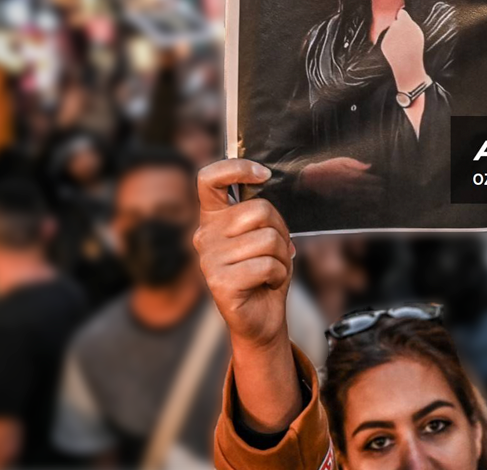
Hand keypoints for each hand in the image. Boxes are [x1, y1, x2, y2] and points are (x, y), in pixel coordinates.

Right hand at [194, 159, 293, 351]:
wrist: (261, 318)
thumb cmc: (264, 272)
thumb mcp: (264, 234)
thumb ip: (259, 212)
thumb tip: (264, 182)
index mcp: (214, 218)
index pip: (209, 178)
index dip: (236, 167)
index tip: (263, 174)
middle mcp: (205, 235)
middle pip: (259, 209)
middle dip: (281, 230)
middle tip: (278, 251)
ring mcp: (209, 259)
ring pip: (267, 239)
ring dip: (282, 256)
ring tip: (271, 270)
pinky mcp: (219, 283)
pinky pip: (266, 265)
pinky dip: (278, 274)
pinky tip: (267, 283)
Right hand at [298, 157, 384, 202]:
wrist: (311, 177)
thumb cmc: (328, 166)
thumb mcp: (341, 160)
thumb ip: (356, 164)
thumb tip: (369, 166)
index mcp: (346, 173)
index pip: (363, 178)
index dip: (373, 180)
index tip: (381, 182)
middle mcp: (344, 183)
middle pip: (361, 188)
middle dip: (372, 190)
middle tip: (382, 192)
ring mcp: (340, 192)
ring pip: (356, 196)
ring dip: (367, 197)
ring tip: (376, 200)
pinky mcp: (336, 198)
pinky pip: (349, 201)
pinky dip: (357, 204)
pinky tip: (364, 206)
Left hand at [379, 8, 425, 89]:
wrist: (408, 65)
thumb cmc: (415, 49)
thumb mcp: (417, 33)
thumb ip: (409, 22)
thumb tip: (401, 12)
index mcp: (406, 23)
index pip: (401, 13)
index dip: (402, 17)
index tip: (403, 19)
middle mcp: (395, 27)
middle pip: (395, 23)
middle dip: (398, 28)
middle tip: (405, 38)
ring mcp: (388, 35)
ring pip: (390, 32)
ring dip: (394, 36)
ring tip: (401, 46)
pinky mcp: (383, 42)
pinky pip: (386, 40)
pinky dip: (390, 44)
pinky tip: (396, 50)